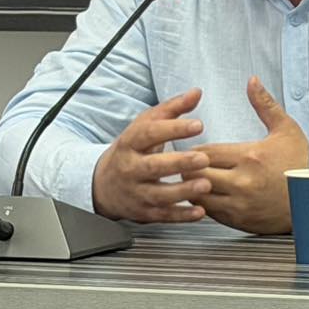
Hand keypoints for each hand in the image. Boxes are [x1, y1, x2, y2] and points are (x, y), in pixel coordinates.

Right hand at [91, 89, 211, 222]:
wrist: (103, 184)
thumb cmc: (133, 150)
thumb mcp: (146, 125)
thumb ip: (172, 109)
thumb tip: (196, 92)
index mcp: (130, 143)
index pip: (149, 134)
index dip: (173, 129)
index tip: (197, 125)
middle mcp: (131, 169)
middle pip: (153, 166)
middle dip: (178, 163)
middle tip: (202, 159)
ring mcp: (136, 192)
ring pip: (158, 194)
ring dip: (183, 191)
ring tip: (205, 185)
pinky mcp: (144, 212)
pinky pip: (163, 215)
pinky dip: (181, 216)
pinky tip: (199, 212)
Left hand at [186, 77, 308, 234]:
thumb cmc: (299, 165)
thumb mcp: (286, 130)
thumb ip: (265, 105)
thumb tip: (252, 81)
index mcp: (250, 156)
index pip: (205, 151)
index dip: (196, 149)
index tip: (197, 148)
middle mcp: (241, 182)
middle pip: (195, 173)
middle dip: (189, 167)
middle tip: (188, 164)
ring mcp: (238, 204)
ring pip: (197, 194)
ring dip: (192, 186)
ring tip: (194, 179)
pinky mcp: (237, 220)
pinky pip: (208, 211)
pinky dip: (203, 202)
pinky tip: (208, 194)